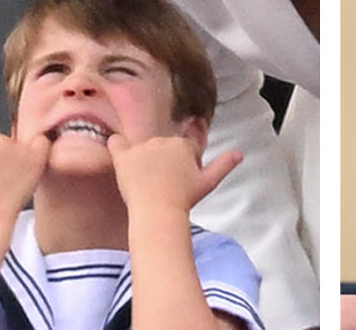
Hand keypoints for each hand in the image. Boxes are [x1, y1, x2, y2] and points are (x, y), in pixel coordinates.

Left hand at [107, 134, 241, 213]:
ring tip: (144, 181)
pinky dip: (117, 146)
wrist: (160, 213)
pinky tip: (121, 158)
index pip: (180, 148)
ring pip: (140, 147)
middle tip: (162, 183)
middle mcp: (162, 140)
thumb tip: (239, 153)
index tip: (179, 179)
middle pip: (160, 147)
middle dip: (161, 161)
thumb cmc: (185, 200)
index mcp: (182, 144)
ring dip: (142, 159)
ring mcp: (141, 148)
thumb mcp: (208, 182)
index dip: (180, 163)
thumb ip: (223, 165)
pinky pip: (116, 142)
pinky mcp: (124, 156)